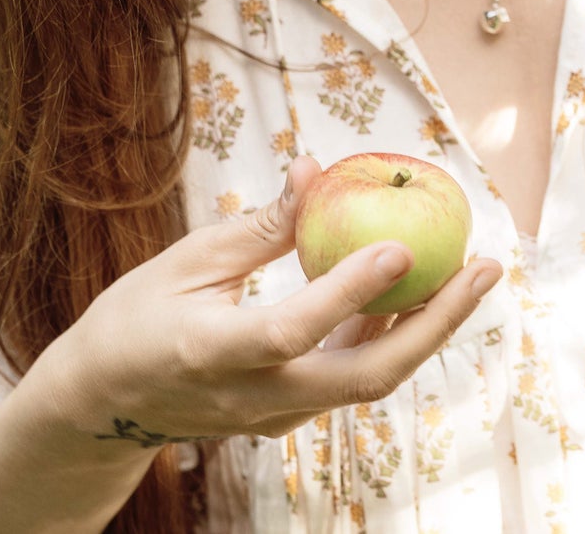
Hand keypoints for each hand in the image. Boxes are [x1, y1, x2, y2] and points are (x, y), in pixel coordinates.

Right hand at [34, 155, 502, 450]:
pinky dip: (390, 335)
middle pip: (365, 377)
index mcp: (214, 353)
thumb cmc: (135, 319)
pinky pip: (352, 377)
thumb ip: (259, 227)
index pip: (293, 329)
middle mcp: (254, 398)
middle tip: (484, 268)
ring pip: (368, 380)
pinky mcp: (288, 415)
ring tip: (471, 272)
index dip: (350, 291)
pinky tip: (414, 290)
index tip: (399, 246)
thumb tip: (317, 169)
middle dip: (437, 324)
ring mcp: (276, 415)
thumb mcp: (185, 262)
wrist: (100, 407)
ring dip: (426, 329)